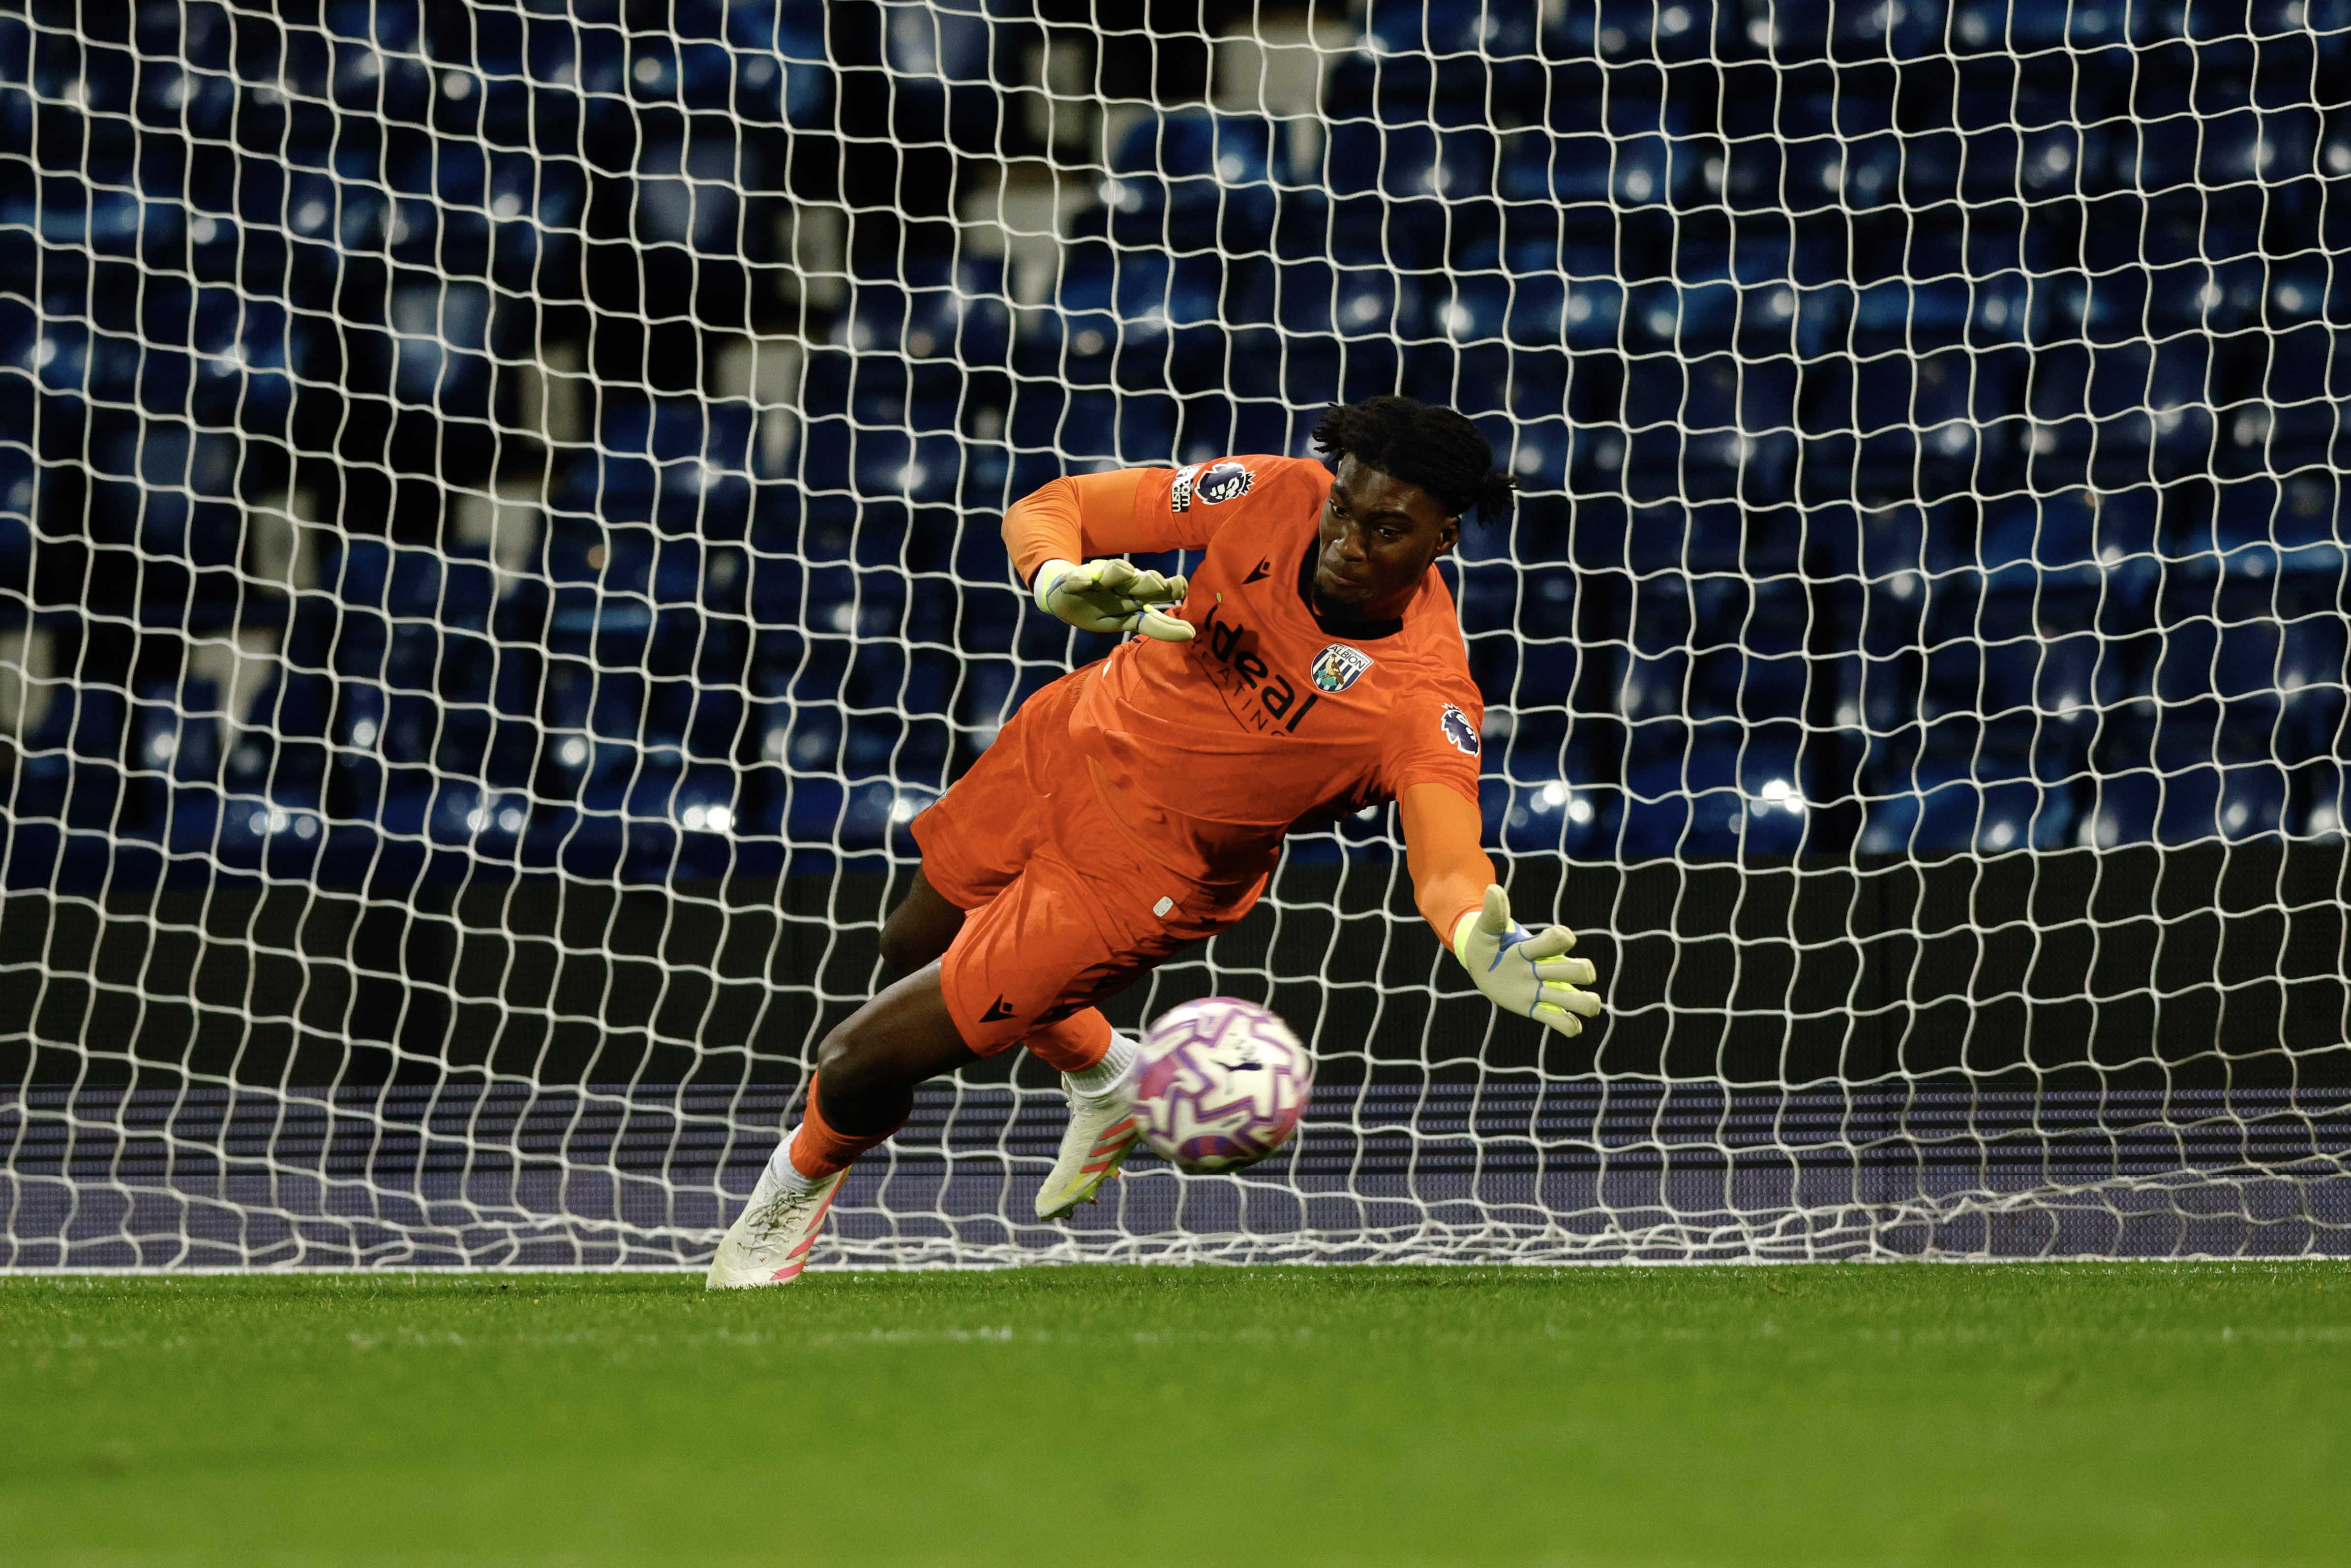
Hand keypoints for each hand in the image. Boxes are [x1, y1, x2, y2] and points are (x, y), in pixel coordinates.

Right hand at [1032, 558, 1193, 641]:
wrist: (1065, 594)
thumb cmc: (1102, 607)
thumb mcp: (1125, 620)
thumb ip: (1155, 623)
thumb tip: (1191, 633)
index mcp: (1134, 598)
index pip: (1155, 601)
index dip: (1170, 597)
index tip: (1186, 604)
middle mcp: (1121, 587)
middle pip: (1139, 583)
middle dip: (1149, 582)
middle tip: (1158, 584)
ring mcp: (1099, 581)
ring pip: (1113, 573)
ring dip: (1119, 572)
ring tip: (1126, 572)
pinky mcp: (1076, 579)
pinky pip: (1077, 578)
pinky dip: (1079, 579)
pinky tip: (1084, 583)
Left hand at [1451, 884, 1602, 1038]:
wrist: (1483, 964)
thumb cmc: (1488, 943)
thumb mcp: (1486, 929)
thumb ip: (1494, 913)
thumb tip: (1493, 889)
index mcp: (1535, 947)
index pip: (1562, 939)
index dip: (1559, 938)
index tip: (1544, 938)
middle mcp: (1547, 968)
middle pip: (1579, 970)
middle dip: (1578, 972)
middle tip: (1554, 974)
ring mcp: (1544, 990)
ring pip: (1578, 998)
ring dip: (1584, 1003)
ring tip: (1584, 1006)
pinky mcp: (1535, 1009)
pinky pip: (1561, 1021)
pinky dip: (1570, 1026)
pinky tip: (1569, 1025)